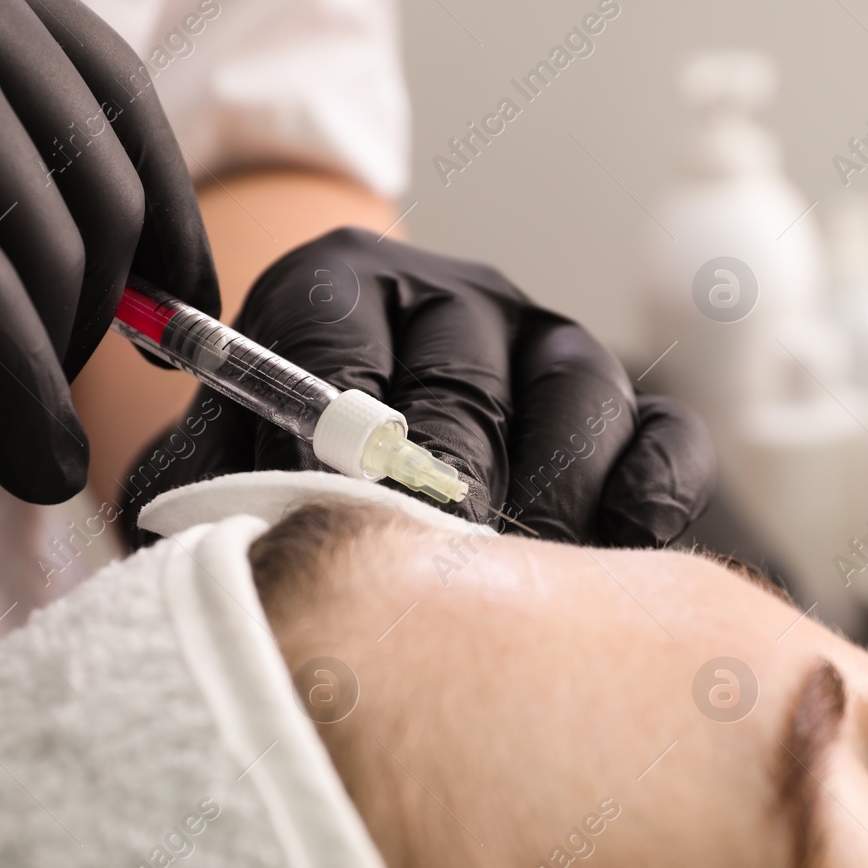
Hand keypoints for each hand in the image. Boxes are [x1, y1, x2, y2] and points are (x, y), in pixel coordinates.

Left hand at [124, 228, 714, 546]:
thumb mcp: (213, 471)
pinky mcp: (632, 410)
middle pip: (465, 376)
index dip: (334, 434)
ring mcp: (553, 348)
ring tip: (510, 579)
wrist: (375, 494)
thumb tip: (225, 538)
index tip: (337, 515)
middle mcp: (455, 301)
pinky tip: (611, 552)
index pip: (334, 337)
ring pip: (580, 394)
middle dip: (447, 487)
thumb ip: (201, 483)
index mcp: (339, 288)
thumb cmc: (280, 483)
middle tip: (432, 568)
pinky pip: (666, 438)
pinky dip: (648, 496)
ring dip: (549, 497)